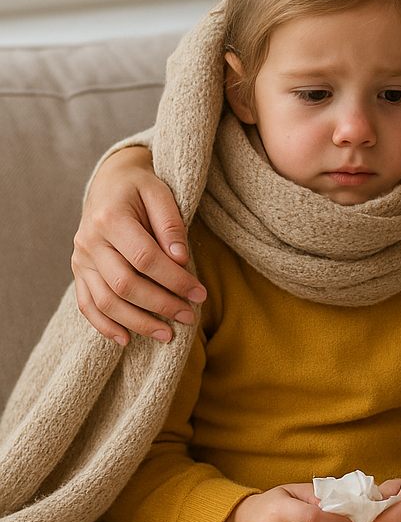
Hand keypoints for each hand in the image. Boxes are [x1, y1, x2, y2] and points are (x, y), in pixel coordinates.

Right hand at [72, 146, 206, 344]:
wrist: (111, 182)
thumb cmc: (142, 187)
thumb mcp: (161, 193)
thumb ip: (171, 224)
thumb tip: (180, 260)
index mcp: (110, 218)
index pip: (145, 259)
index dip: (174, 280)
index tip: (200, 293)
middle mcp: (89, 241)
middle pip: (125, 284)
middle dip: (160, 305)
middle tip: (189, 316)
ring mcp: (80, 259)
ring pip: (105, 301)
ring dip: (137, 322)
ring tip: (167, 335)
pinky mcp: (79, 271)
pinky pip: (87, 304)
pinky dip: (105, 325)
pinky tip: (126, 339)